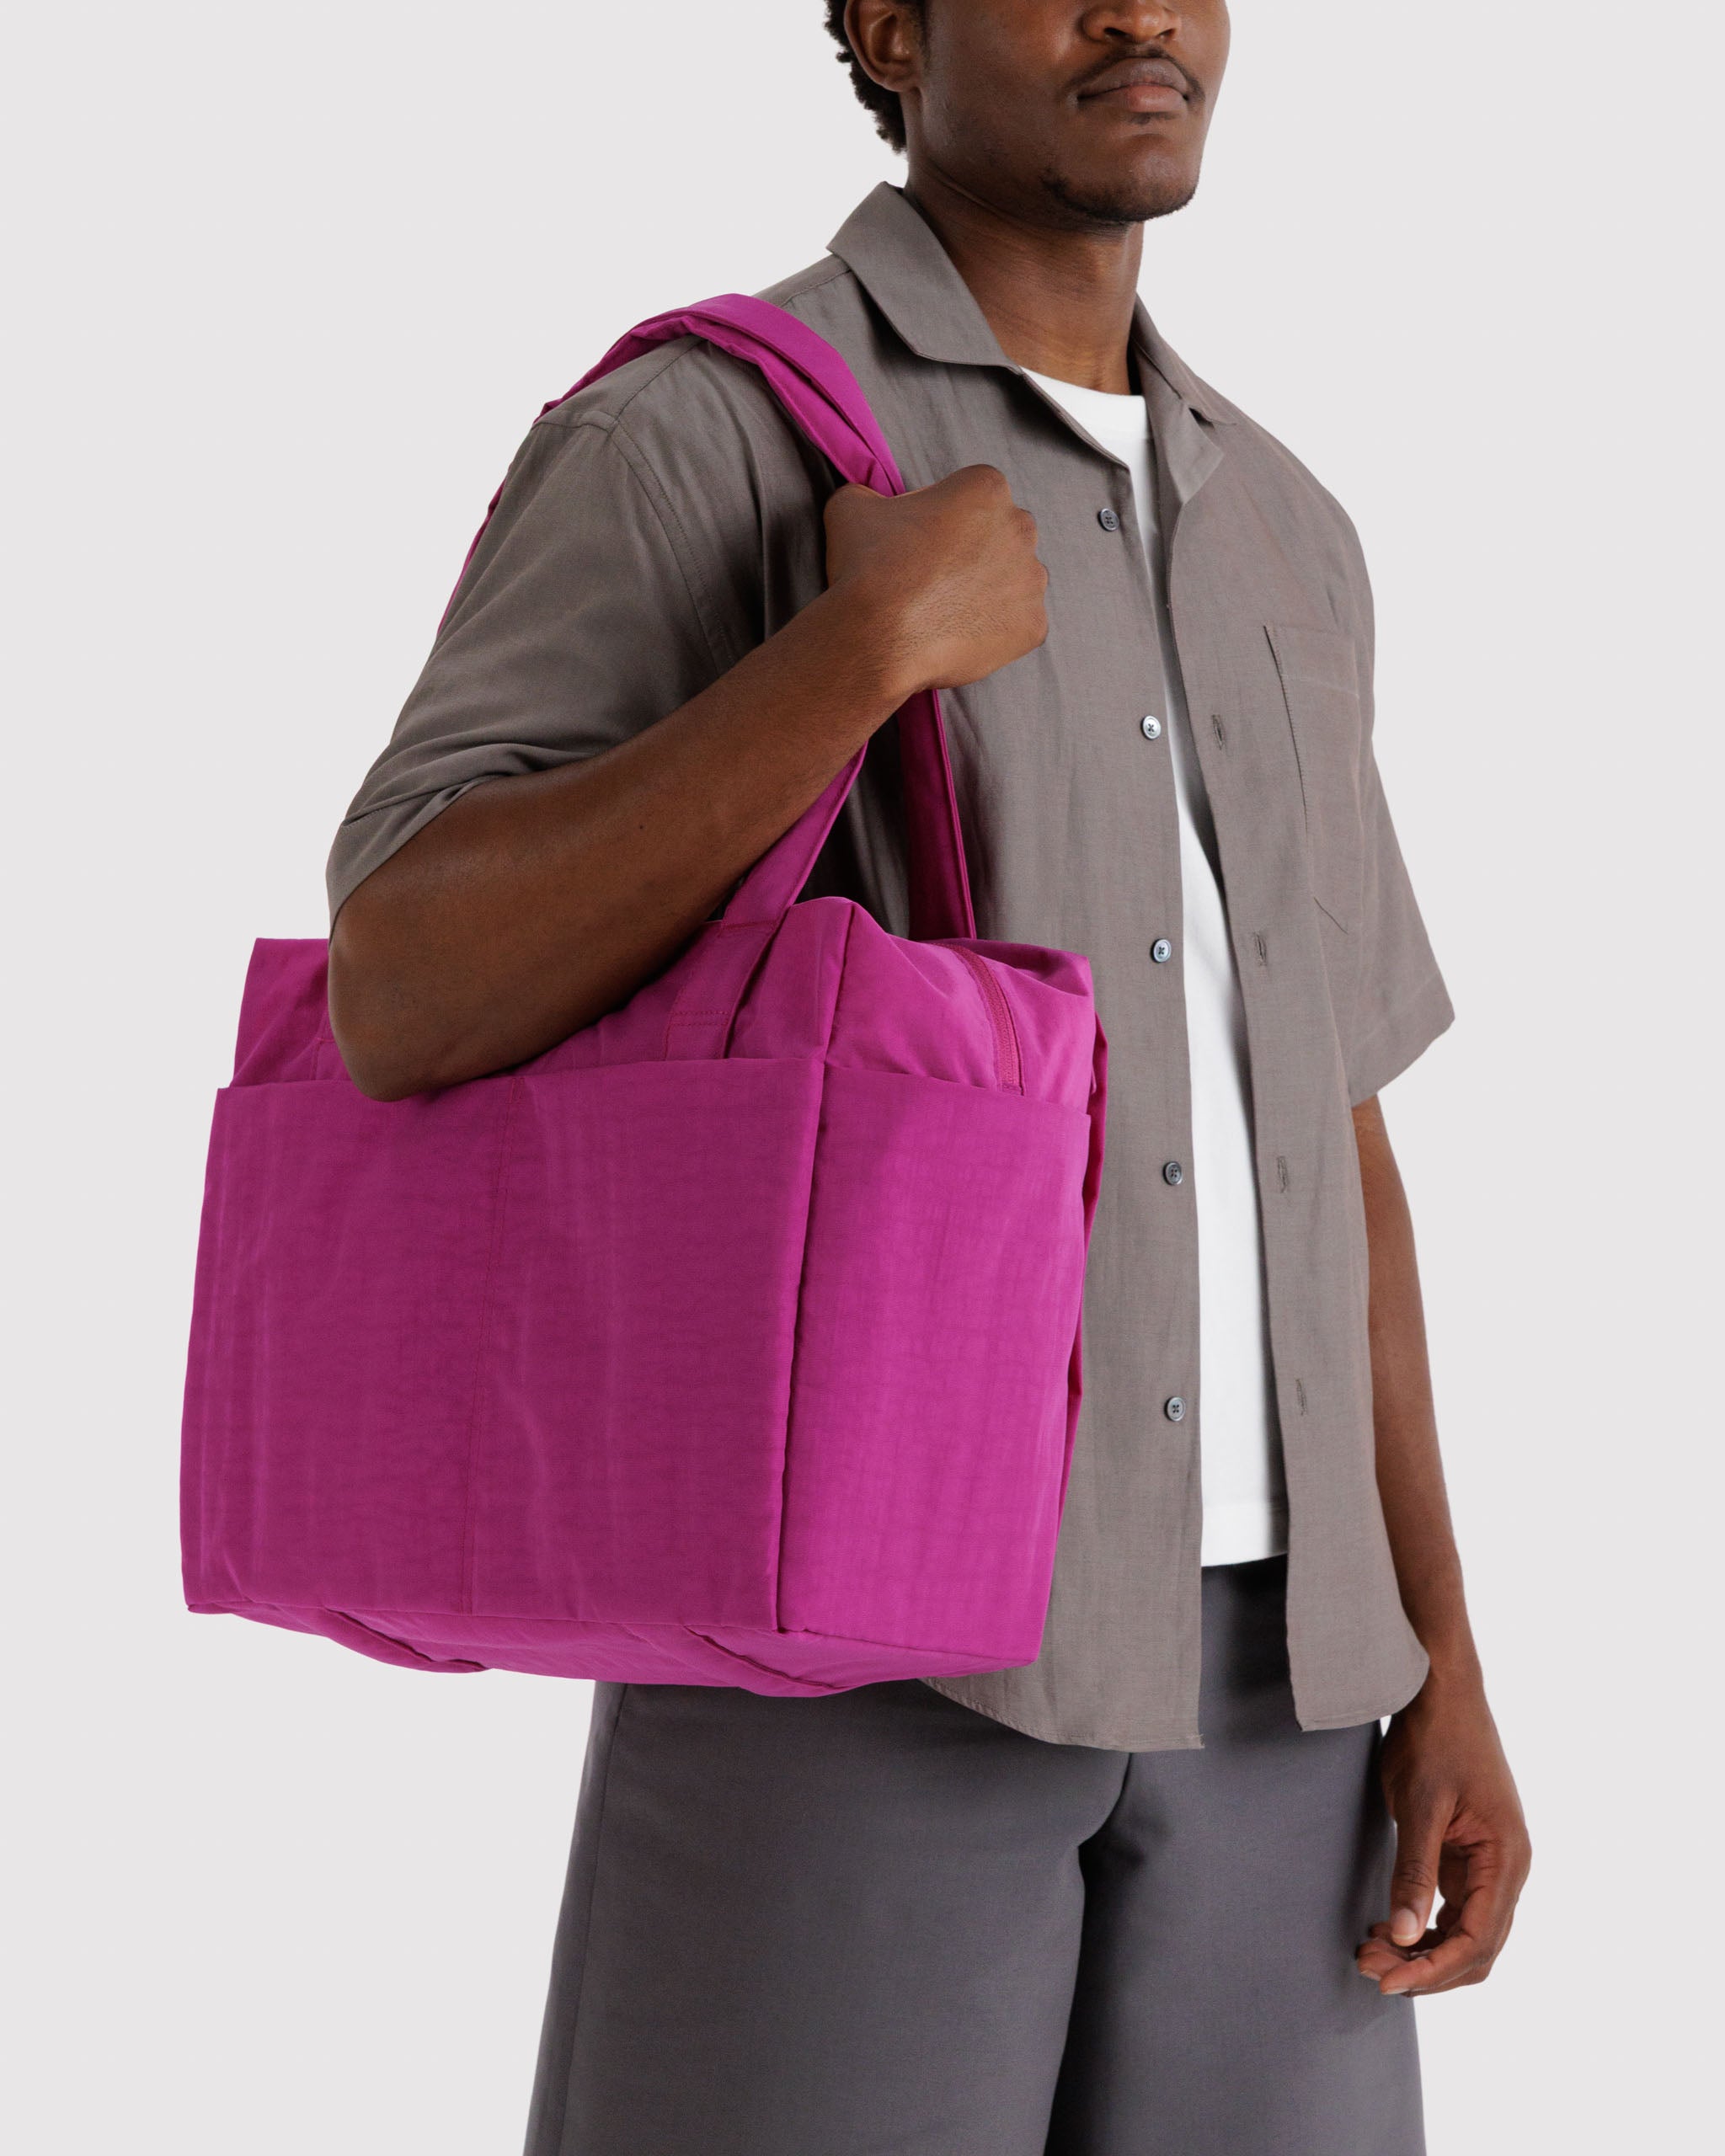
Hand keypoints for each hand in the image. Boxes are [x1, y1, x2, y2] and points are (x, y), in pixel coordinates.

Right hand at [824, 465, 1047, 699]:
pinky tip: (960, 637)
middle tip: (936, 579)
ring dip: (990, 592)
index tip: (922, 542)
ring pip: (1015, 582)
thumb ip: (869, 493)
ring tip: (947, 612)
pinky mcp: (1034, 626)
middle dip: (976, 553)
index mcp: (987, 488)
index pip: (973, 497)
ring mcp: (1032, 580)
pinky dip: (995, 633)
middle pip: (1002, 537)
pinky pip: (1018, 626)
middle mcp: (1022, 527)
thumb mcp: (851, 506)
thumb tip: (870, 501)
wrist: (879, 637)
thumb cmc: (867, 566)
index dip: (945, 519)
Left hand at [1358, 1667, 1530, 1996]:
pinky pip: (1453, 1907)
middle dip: (1425, 1966)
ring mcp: (1490, 1862)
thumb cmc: (1436, 1738)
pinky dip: (1422, 1925)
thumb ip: (1414, 1871)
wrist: (1441, 1690)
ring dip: (1421, 1950)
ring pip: (1463, 1932)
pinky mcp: (1469, 1853)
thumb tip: (1402, 1934)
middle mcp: (1507, 1868)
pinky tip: (1385, 1927)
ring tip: (1370, 1952)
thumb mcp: (1420, 1804)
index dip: (1434, 1969)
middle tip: (1370, 1968)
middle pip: (1476, 1947)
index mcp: (1507, 1858)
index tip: (1389, 1981)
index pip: (1478, 1940)